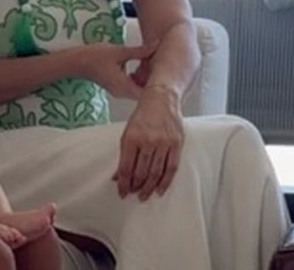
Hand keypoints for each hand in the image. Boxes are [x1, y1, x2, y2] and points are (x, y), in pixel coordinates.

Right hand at [76, 41, 157, 96]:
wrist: (76, 62)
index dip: (160, 86)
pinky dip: (140, 78)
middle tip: (165, 68)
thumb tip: (157, 45)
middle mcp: (123, 92)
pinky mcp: (117, 86)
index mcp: (124, 87)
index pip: (148, 94)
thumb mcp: (119, 52)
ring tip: (156, 66)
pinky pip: (133, 86)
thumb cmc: (94, 57)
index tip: (168, 74)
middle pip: (146, 93)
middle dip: (156, 81)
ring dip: (148, 79)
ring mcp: (120, 91)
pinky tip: (143, 67)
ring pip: (140, 90)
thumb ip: (140, 51)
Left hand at [113, 84, 183, 200]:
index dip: (123, 183)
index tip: (122, 192)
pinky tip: (159, 189)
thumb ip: (124, 154)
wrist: (161, 99)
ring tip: (144, 196)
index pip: (126, 167)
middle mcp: (147, 141)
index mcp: (131, 138)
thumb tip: (117, 176)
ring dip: (149, 187)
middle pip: (141, 172)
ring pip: (155, 172)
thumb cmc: (143, 115)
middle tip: (133, 195)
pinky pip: (171, 167)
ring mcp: (163, 143)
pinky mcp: (176, 144)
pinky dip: (165, 181)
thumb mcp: (127, 132)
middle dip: (136, 187)